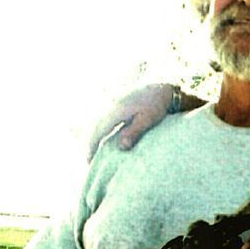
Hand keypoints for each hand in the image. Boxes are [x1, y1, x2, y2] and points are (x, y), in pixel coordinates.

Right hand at [86, 84, 205, 159]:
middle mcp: (110, 105)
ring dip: (93, 137)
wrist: (161, 86)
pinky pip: (102, 119)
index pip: (98, 132)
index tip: (89, 162)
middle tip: (88, 162)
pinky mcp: (116, 103)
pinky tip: (101, 138)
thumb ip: (134, 132)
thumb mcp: (148, 119)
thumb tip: (120, 147)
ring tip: (92, 153)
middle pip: (94, 127)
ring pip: (97, 122)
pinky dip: (99, 130)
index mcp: (116, 110)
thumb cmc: (157, 104)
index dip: (91, 148)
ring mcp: (112, 103)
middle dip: (89, 144)